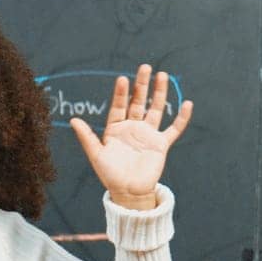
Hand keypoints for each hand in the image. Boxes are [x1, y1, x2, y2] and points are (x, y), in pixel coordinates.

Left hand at [69, 64, 192, 208]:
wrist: (128, 192)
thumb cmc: (110, 175)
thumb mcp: (96, 155)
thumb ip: (87, 137)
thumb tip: (73, 120)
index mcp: (116, 128)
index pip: (119, 106)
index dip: (121, 94)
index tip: (123, 79)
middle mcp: (133, 128)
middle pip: (138, 102)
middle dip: (142, 85)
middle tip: (145, 67)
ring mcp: (148, 135)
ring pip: (156, 109)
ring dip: (159, 93)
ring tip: (162, 75)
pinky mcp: (161, 144)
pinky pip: (174, 129)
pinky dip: (182, 118)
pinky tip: (188, 104)